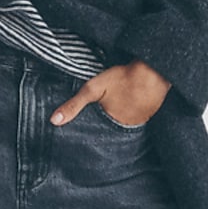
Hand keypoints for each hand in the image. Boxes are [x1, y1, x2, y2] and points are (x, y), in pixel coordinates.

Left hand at [51, 61, 170, 127]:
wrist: (154, 71)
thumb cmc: (123, 78)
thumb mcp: (93, 89)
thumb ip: (73, 105)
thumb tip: (53, 121)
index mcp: (113, 126)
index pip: (99, 137)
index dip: (92, 133)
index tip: (87, 131)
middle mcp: (129, 128)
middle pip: (112, 131)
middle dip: (105, 127)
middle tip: (102, 117)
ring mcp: (142, 121)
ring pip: (125, 125)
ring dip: (119, 119)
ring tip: (115, 110)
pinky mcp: (150, 113)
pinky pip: (137, 117)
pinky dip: (131, 113)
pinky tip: (129, 103)